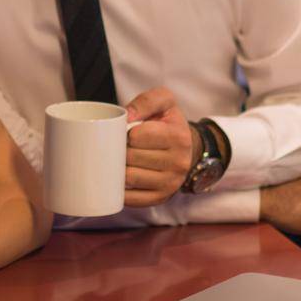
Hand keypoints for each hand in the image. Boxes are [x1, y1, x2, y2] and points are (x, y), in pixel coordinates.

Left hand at [122, 87, 196, 207]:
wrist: (183, 147)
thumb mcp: (164, 102)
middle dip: (119, 150)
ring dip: (117, 169)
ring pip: (129, 178)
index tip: (127, 131)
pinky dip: (119, 189)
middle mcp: (179, 163)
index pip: (137, 136)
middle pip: (131, 158)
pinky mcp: (161, 198)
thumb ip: (146, 101)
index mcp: (179, 137)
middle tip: (120, 145)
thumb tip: (128, 116)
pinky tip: (119, 177)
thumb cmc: (167, 122)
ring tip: (119, 159)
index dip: (125, 132)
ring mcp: (171, 184)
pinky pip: (131, 198)